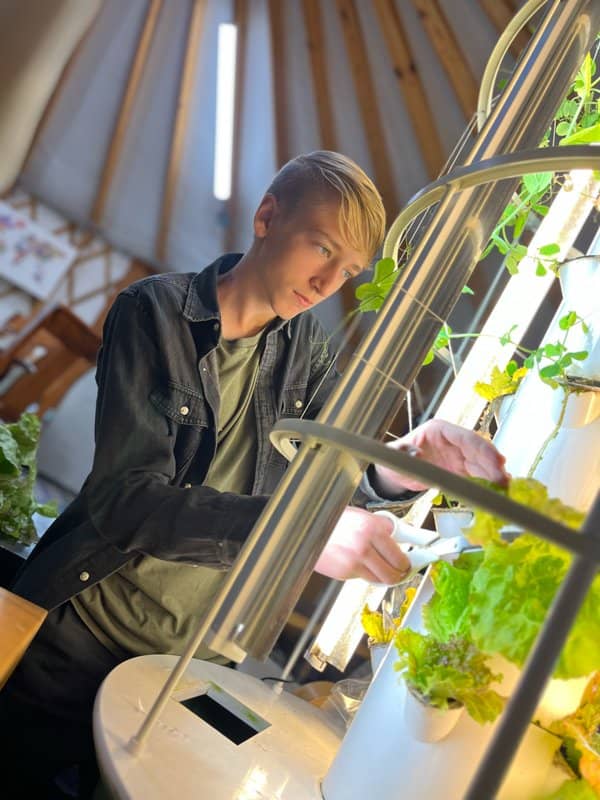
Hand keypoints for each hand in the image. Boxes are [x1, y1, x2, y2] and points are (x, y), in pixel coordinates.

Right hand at [314, 506, 410, 582]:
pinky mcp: (344, 572)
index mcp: (373, 528)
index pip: (400, 555)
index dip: (409, 562)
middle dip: (401, 573)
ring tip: (383, 567)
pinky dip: (366, 573)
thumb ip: (383, 528)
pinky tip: (361, 563)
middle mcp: (364, 546)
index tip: (415, 564)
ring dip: (385, 576)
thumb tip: (405, 539)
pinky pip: (364, 577)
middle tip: (402, 570)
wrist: (308, 527)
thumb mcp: (363, 517)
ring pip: (381, 579)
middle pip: (395, 572)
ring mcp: (354, 561)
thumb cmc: (336, 520)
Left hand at [374, 419, 509, 493]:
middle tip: (504, 481)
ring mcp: (458, 455)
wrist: (396, 474)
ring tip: (505, 488)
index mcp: (439, 430)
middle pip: (478, 450)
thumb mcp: (394, 456)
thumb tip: (415, 453)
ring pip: (481, 463)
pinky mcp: (461, 470)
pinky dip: (487, 483)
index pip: (465, 437)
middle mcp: (453, 440)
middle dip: (492, 464)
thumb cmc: (395, 460)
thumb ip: (402, 453)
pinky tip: (498, 491)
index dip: (482, 448)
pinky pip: (477, 475)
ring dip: (494, 475)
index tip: (496, 461)